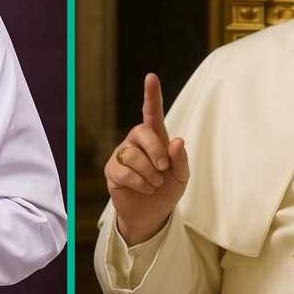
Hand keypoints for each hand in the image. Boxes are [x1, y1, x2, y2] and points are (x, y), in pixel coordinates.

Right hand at [104, 73, 189, 245]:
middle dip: (156, 150)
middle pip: (142, 131)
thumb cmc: (167, 190)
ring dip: (149, 173)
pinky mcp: (112, 170)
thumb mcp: (182, 176)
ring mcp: (122, 155)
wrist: (152, 215)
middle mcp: (137, 142)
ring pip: (133, 154)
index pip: (152, 112)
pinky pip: (124, 171)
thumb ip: (181, 159)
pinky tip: (145, 188)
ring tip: (155, 183)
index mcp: (156, 138)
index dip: (151, 95)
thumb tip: (177, 140)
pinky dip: (140, 182)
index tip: (151, 77)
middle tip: (164, 167)